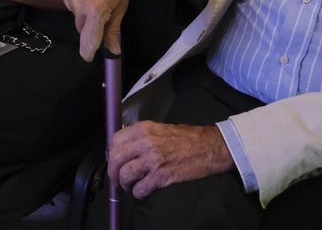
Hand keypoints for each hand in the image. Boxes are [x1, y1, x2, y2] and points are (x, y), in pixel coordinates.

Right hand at [61, 0, 139, 60]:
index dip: (88, 50)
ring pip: (75, 13)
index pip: (88, 38)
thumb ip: (113, 29)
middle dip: (90, 25)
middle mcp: (79, 2)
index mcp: (96, 9)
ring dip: (83, 10)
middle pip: (81, 26)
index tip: (88, 56)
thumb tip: (113, 51)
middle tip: (101, 11)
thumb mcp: (122, 5)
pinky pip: (69, 0)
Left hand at [109, 122, 234, 198]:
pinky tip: (143, 191)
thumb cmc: (187, 138)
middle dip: (113, 172)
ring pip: (125, 175)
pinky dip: (138, 193)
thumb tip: (125, 148)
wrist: (209, 147)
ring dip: (125, 184)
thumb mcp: (160, 128)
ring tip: (130, 186)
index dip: (111, 154)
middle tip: (117, 179)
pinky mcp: (161, 176)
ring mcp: (153, 160)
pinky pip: (140, 188)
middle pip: (116, 159)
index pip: (115, 140)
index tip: (113, 161)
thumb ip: (142, 136)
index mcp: (144, 129)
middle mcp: (145, 143)